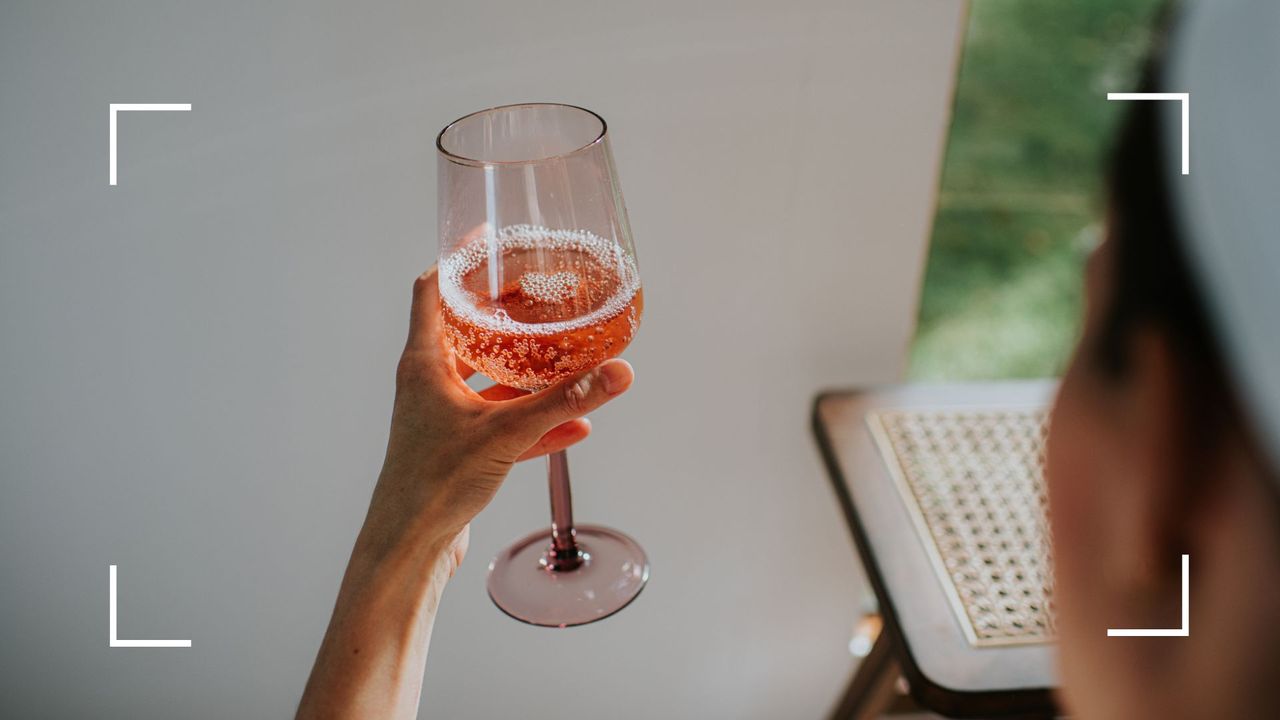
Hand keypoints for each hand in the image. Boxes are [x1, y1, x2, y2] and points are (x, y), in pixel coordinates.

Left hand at [359, 266, 634, 572]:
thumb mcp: (507, 432)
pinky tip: (577, 426)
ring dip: (529, 369)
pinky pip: (505, 423)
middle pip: (470, 330)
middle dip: (508, 313)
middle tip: (544, 294)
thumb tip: (615, 372)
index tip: (490, 238)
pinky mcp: (462, 449)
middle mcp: (431, 382)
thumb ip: (564, 401)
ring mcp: (445, 416)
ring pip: (492, 378)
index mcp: (425, 362)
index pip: (434, 289)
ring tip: (568, 354)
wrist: (410, 545)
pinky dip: (536, 420)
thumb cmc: (433, 483)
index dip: (460, 260)